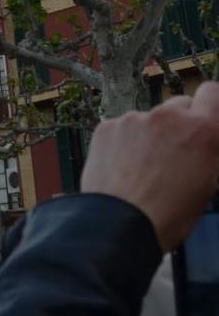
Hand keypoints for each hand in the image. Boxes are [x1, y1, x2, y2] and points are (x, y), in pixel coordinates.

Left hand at [80, 81, 218, 249]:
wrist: (119, 222)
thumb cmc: (170, 212)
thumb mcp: (208, 182)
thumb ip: (209, 151)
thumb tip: (205, 140)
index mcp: (202, 130)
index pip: (212, 93)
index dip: (210, 104)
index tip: (206, 116)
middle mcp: (168, 117)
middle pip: (179, 106)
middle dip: (180, 123)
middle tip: (175, 151)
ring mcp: (134, 119)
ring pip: (149, 118)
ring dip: (150, 133)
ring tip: (144, 166)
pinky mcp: (107, 127)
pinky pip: (122, 127)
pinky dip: (124, 141)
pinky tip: (122, 166)